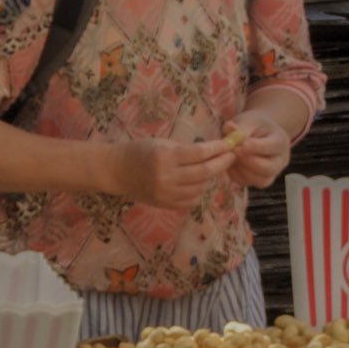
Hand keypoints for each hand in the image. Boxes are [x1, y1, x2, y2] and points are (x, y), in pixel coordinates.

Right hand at [108, 137, 236, 210]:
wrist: (117, 171)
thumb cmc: (140, 151)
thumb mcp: (163, 143)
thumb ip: (186, 150)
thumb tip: (214, 151)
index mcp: (165, 157)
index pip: (200, 153)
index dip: (218, 148)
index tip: (229, 144)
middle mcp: (166, 177)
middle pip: (204, 172)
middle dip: (221, 163)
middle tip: (231, 156)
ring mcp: (166, 194)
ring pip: (200, 188)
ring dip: (211, 177)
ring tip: (213, 167)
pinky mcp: (165, 204)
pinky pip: (191, 200)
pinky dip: (200, 191)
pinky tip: (200, 182)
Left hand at [222, 112, 292, 189]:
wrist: (256, 134)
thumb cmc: (253, 126)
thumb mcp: (248, 121)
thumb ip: (240, 126)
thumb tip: (230, 128)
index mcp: (281, 140)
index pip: (273, 146)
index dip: (257, 147)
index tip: (241, 144)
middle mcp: (280, 160)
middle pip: (269, 168)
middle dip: (249, 162)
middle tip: (234, 151)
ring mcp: (272, 173)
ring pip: (260, 180)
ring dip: (242, 170)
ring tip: (230, 156)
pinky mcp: (259, 181)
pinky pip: (248, 183)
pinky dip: (236, 175)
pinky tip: (229, 163)